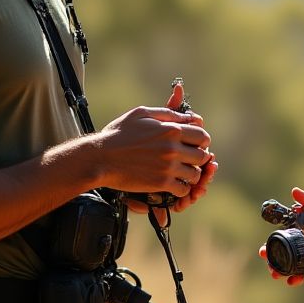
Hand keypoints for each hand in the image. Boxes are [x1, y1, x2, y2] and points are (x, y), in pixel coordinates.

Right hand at [97, 95, 211, 197]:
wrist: (101, 157)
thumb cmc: (119, 133)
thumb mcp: (142, 113)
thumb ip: (168, 113)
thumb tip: (188, 117)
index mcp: (171, 129)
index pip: (202, 136)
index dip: (202, 142)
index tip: (194, 145)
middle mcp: (173, 148)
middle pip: (202, 156)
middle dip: (198, 159)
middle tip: (189, 161)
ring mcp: (168, 167)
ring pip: (195, 174)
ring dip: (190, 175)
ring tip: (182, 174)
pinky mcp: (160, 183)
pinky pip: (183, 189)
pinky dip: (181, 189)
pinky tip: (174, 185)